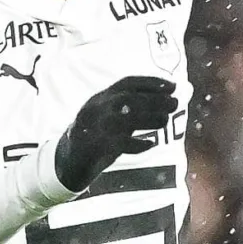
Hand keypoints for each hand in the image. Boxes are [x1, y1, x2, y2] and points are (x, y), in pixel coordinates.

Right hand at [53, 74, 179, 191]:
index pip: (128, 83)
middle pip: (130, 99)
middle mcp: (97, 108)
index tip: (172, 86)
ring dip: (150, 118)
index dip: (152, 82)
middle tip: (174, 103)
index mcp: (101, 97)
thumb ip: (132, 107)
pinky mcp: (96, 147)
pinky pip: (122, 144)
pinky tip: (150, 144)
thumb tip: (166, 100)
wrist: (68, 161)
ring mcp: (96, 127)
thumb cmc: (96, 136)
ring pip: (127, 119)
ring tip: (164, 120)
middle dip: (155, 100)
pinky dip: (139, 144)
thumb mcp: (110, 115)